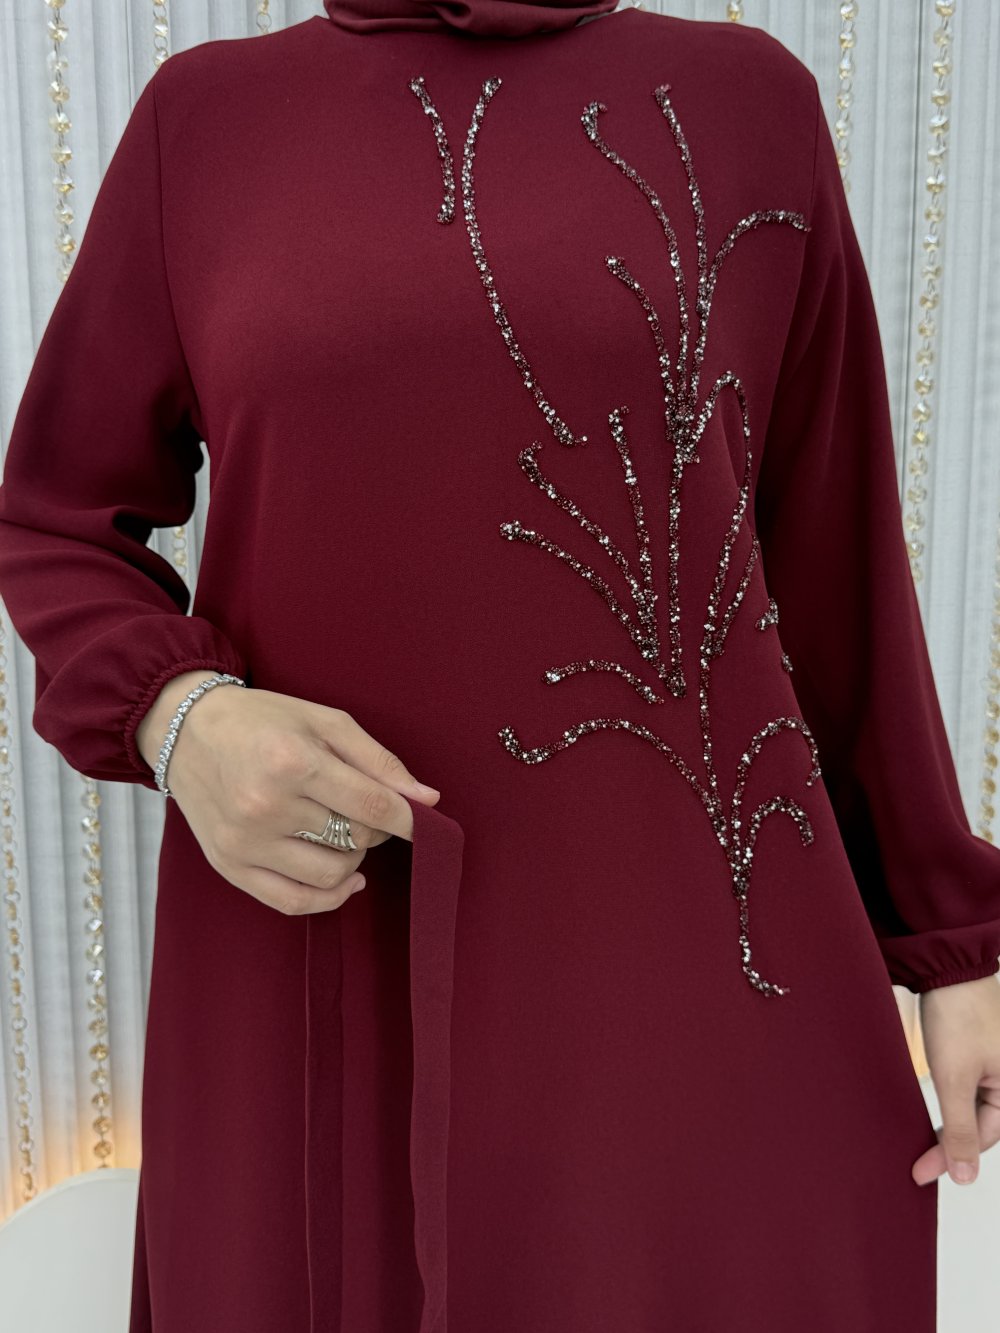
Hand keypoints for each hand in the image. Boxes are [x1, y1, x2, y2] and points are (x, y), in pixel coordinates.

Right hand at [135, 672, 440, 915]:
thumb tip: (427, 799)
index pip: (370, 805)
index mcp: (292, 762)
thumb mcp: (324, 721)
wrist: (186, 730)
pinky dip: (329, 897)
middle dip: (374, 826)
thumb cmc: (262, 720)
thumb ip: (378, 761)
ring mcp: (245, 842)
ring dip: (354, 858)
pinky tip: (344, 879)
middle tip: (364, 806)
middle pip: (355, 838)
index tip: (424, 821)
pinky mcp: (230, 866)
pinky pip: (293, 902)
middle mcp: (266, 806)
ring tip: (343, 831)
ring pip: (332, 874)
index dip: (407, 818)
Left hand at [911, 973, 999, 1186]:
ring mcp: (999, 1065)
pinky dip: (952, 1101)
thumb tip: (965, 1176)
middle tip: (916, 1163)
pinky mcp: (984, 1052)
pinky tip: (935, 1111)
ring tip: (922, 1142)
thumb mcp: (954, 1078)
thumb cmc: (957, 1016)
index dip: (950, 1157)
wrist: (948, 967)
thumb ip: (960, 1129)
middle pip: (981, 1125)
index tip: (920, 1173)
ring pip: (975, 1108)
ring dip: (951, 1124)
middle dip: (950, 1144)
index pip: (984, 1137)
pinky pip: (971, 1087)